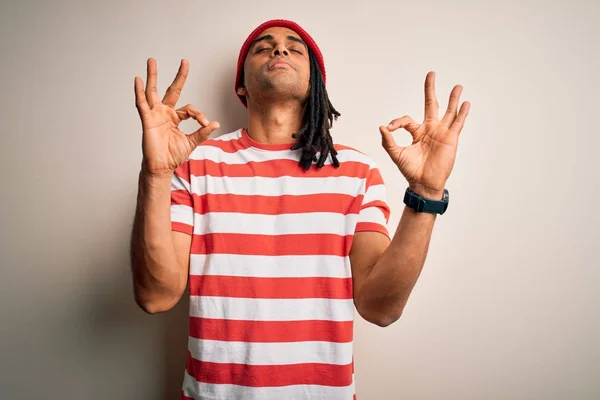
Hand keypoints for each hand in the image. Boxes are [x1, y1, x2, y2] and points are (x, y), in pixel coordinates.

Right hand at [134, 58, 219, 175]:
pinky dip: (139, 92)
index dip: (198, 114)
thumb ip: (202, 132)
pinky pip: (142, 104)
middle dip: (178, 76)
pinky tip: (138, 80)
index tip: (204, 123)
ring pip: (152, 92)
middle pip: (172, 90)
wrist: (162, 167)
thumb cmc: (173, 155)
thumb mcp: (191, 142)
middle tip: (184, 61)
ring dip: (152, 76)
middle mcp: (165, 113)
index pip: (189, 109)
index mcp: (175, 118)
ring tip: (151, 61)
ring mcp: (155, 115)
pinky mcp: (147, 120)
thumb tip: (215, 123)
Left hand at [379, 71, 469, 198]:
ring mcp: (441, 133)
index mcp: (417, 132)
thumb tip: (382, 127)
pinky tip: (465, 103)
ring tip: (458, 86)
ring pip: (449, 112)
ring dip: (453, 99)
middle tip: (431, 74)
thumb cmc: (410, 171)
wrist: (423, 184)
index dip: (397, 122)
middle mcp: (430, 130)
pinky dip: (462, 113)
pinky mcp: (451, 139)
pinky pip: (457, 123)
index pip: (406, 120)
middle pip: (431, 105)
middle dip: (430, 90)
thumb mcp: (396, 154)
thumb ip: (388, 141)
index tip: (389, 128)